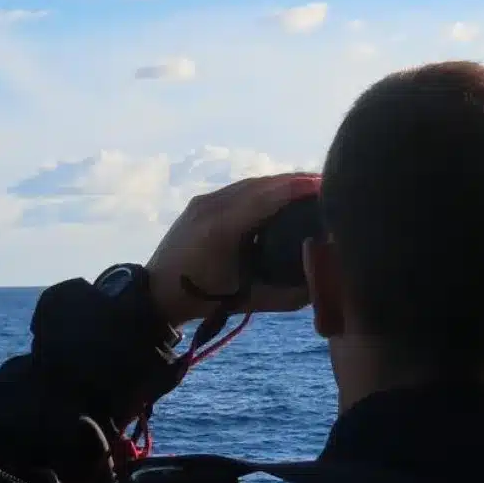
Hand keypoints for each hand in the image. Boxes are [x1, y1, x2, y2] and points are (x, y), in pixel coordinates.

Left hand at [146, 172, 318, 327]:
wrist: (158, 292)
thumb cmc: (205, 299)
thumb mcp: (250, 300)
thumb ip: (288, 294)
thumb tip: (324, 284)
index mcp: (221, 229)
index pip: (265, 198)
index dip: (296, 188)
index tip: (324, 184)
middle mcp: (211, 207)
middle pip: (261, 184)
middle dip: (294, 181)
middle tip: (325, 184)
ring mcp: (204, 201)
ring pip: (250, 183)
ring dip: (280, 183)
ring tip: (309, 186)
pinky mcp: (201, 201)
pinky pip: (238, 189)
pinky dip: (263, 188)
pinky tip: (280, 192)